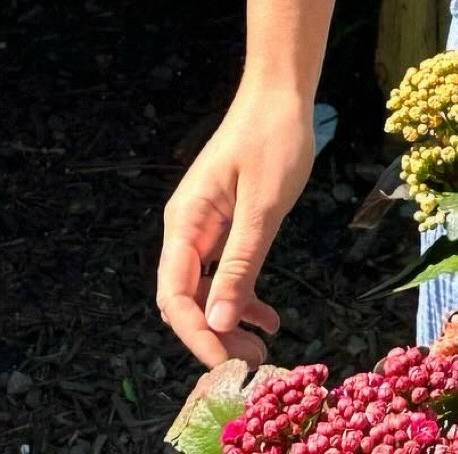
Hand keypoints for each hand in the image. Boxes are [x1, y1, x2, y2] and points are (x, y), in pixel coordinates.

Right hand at [157, 80, 315, 369]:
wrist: (281, 93)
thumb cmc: (273, 140)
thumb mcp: (262, 207)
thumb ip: (240, 265)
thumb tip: (215, 324)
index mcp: (185, 223)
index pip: (175, 297)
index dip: (196, 336)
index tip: (225, 365)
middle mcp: (186, 229)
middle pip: (187, 299)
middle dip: (213, 335)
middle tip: (252, 362)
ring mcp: (204, 226)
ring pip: (207, 290)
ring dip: (229, 321)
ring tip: (261, 348)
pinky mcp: (225, 223)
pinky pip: (225, 271)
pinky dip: (243, 295)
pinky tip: (267, 316)